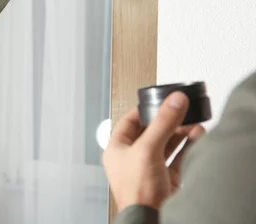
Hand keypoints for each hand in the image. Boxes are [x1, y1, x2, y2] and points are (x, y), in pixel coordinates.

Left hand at [103, 92, 204, 211]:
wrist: (150, 219)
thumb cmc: (136, 192)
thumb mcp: (147, 149)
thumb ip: (162, 123)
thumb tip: (173, 101)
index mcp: (117, 150)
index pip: (127, 122)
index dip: (142, 111)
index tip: (158, 102)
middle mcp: (132, 159)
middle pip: (150, 132)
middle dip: (167, 122)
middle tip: (180, 111)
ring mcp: (149, 170)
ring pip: (165, 145)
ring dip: (180, 133)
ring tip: (192, 123)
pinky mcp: (165, 180)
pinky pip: (177, 158)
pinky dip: (187, 147)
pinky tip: (196, 137)